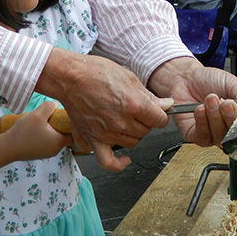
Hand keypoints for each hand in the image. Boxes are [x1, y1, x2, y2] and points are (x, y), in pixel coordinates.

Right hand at [4, 101, 73, 160]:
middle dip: (59, 126)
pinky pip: (46, 143)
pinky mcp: (38, 154)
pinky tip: (34, 130)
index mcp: (59, 141)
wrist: (6, 148)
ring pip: (54, 139)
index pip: (74, 134)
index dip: (71, 124)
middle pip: (64, 135)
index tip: (64, 117)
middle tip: (50, 117)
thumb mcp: (38, 114)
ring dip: (50, 130)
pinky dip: (43, 136)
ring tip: (40, 122)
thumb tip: (56, 104)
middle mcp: (55, 150)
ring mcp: (47, 153)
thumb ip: (50, 106)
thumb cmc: (23, 132)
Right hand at [36, 48, 173, 171]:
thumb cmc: (97, 73)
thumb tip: (166, 105)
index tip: (156, 111)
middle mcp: (122, 122)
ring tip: (123, 120)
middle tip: (135, 110)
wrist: (71, 77)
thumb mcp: (129, 78)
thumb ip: (149, 96)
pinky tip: (125, 159)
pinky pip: (109, 161)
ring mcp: (108, 133)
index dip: (159, 114)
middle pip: (146, 131)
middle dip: (145, 121)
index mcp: (134, 105)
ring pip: (133, 142)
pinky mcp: (94, 140)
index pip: (160, 120)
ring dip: (132, 134)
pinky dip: (118, 164)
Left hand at [148, 57, 236, 145]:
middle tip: (227, 103)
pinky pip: (203, 137)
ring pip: (221, 137)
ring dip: (215, 117)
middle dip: (232, 118)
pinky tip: (199, 109)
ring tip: (210, 100)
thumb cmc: (208, 80)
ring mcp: (214, 134)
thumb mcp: (229, 83)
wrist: (186, 77)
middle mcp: (230, 128)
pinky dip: (202, 122)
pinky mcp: (197, 136)